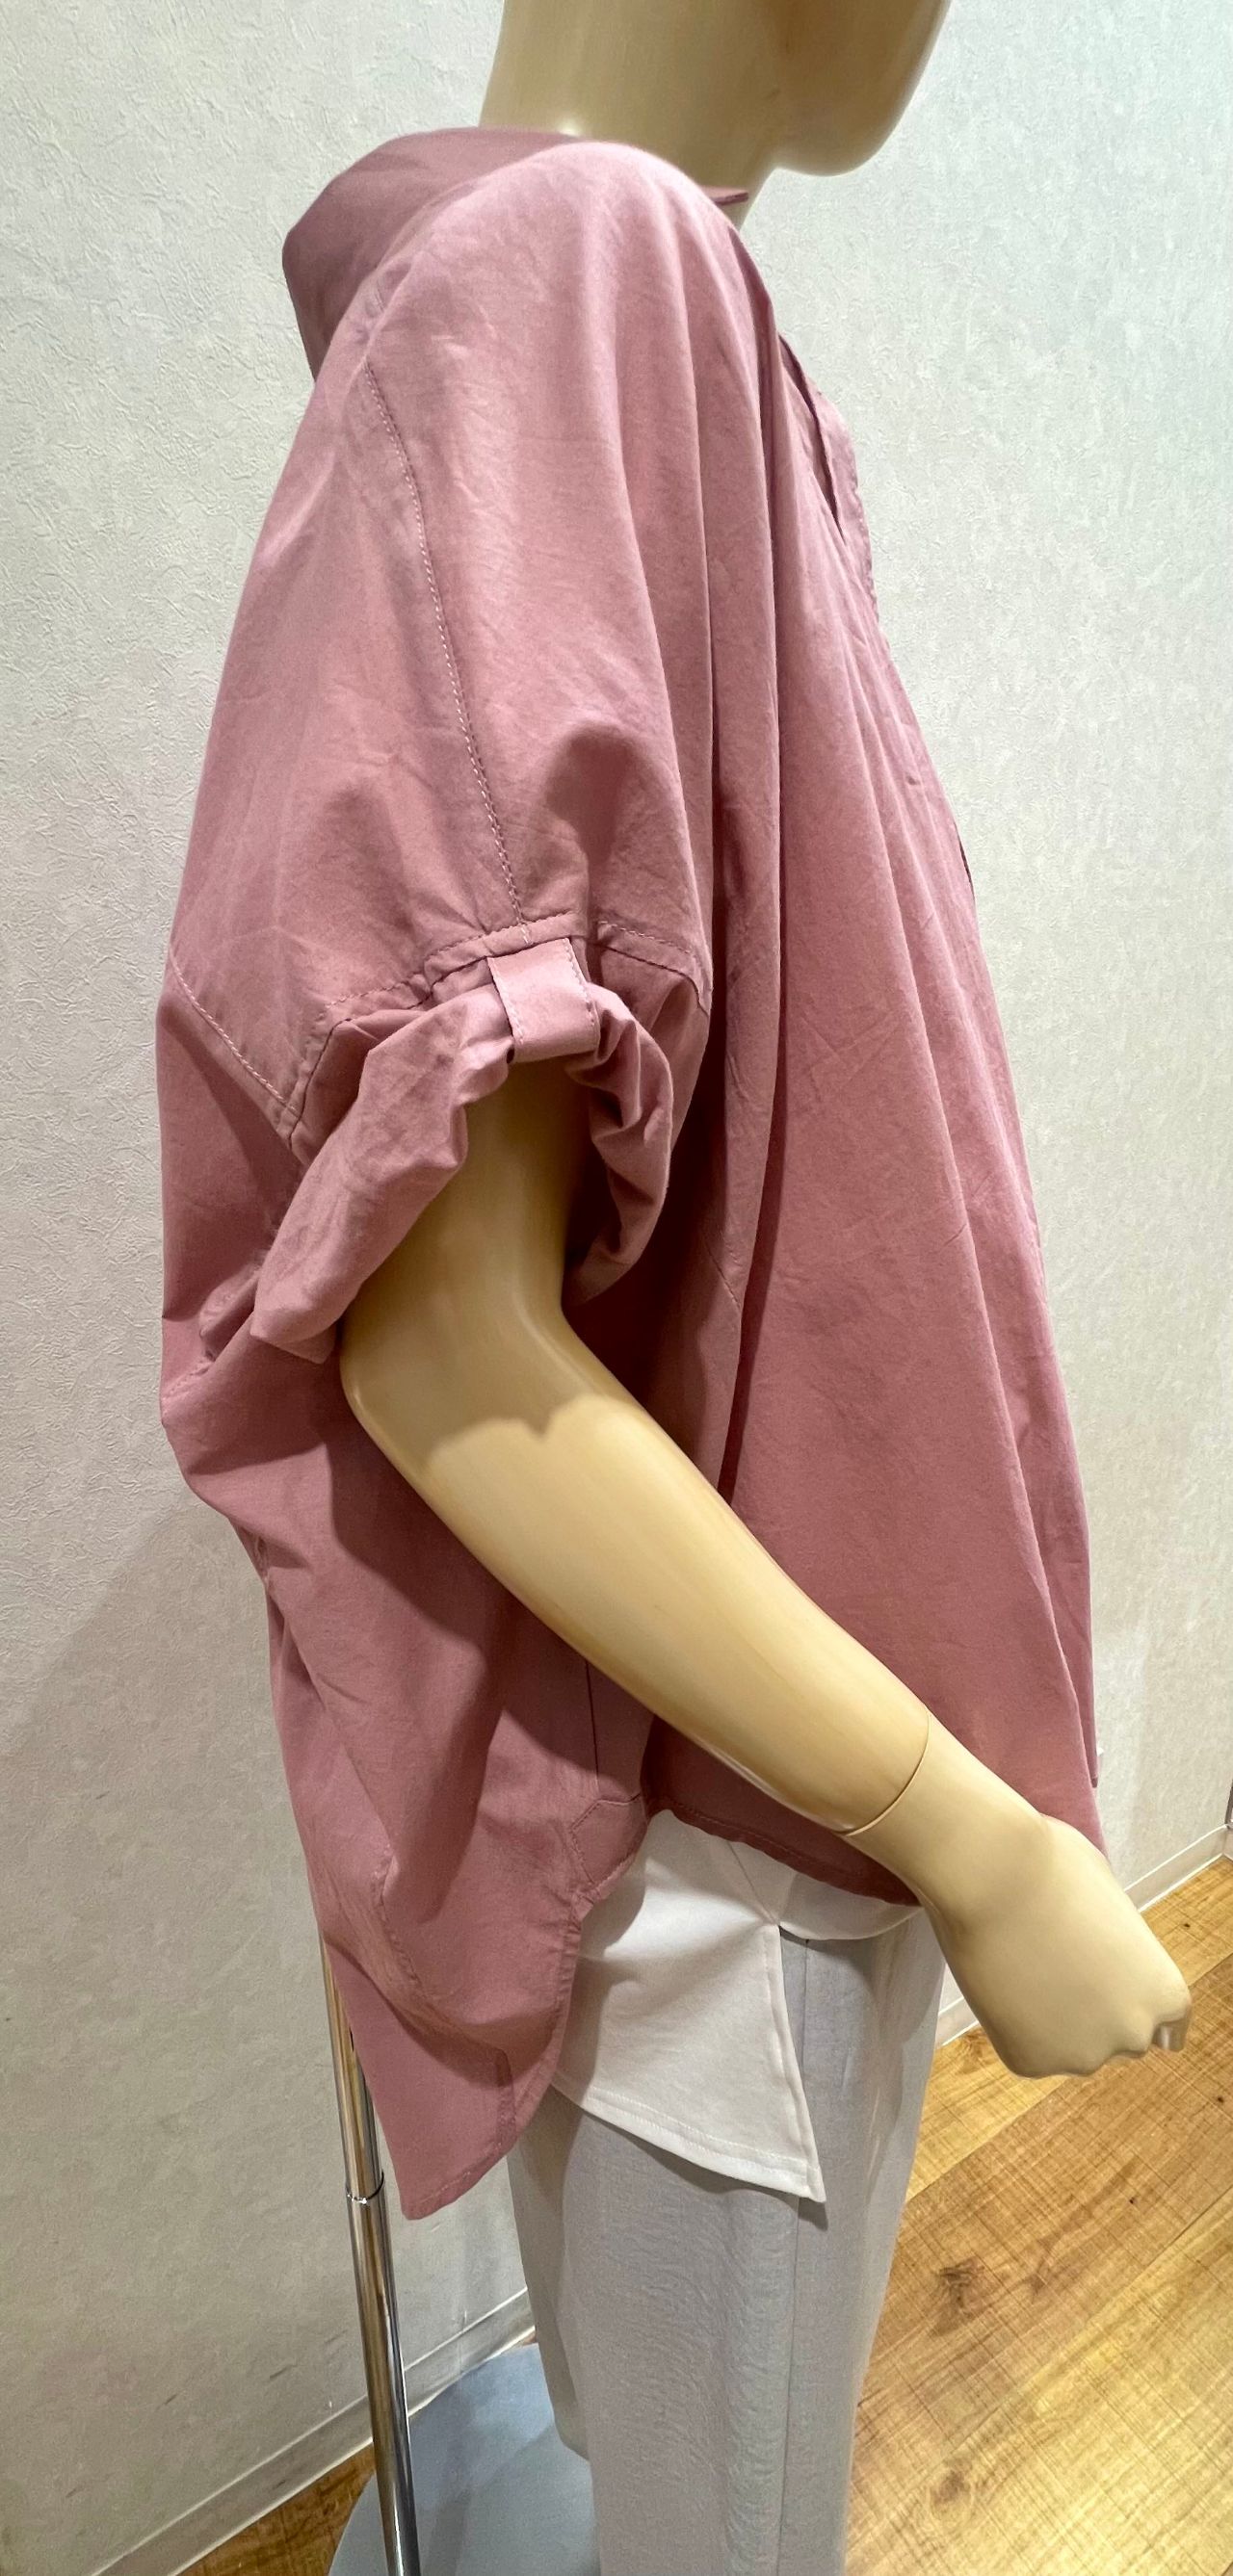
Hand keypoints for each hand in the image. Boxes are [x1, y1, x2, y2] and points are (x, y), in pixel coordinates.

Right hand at [921, 1811, 1191, 2079]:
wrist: (990, 1877)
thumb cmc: (1050, 1868)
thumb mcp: (1109, 1899)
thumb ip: (1117, 1943)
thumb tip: (1098, 1952)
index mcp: (1165, 1991)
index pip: (1168, 2022)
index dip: (1134, 2004)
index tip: (1113, 1995)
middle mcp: (1134, 2033)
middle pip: (1118, 2036)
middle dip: (1094, 2014)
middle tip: (1057, 1973)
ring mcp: (1082, 2055)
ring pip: (1070, 2045)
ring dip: (1051, 2020)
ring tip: (1020, 1966)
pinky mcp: (1031, 2063)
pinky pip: (1026, 2048)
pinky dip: (1012, 2023)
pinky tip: (1000, 1982)